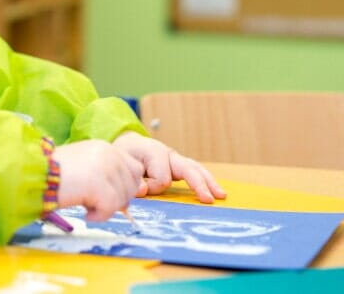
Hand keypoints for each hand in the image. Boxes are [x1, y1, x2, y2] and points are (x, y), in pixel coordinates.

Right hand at [52, 140, 144, 221]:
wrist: (32, 174)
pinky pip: (111, 207)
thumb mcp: (84, 166)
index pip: (134, 169)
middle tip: (95, 203)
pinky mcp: (97, 182)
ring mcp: (103, 166)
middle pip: (132, 184)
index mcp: (104, 147)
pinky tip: (85, 213)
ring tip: (86, 206)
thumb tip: (129, 194)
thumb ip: (106, 173)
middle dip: (117, 200)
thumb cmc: (52, 175)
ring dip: (106, 208)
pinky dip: (100, 216)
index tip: (108, 196)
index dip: (125, 187)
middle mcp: (107, 152)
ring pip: (123, 198)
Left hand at [112, 131, 226, 202]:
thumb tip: (144, 190)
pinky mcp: (180, 164)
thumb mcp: (123, 163)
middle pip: (187, 168)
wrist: (128, 144)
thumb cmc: (125, 155)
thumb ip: (132, 178)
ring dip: (209, 183)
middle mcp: (169, 153)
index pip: (162, 178)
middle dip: (198, 184)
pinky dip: (208, 181)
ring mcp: (177, 159)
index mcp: (153, 151)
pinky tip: (218, 192)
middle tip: (208, 200)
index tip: (142, 189)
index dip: (153, 188)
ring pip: (196, 169)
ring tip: (221, 196)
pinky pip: (197, 171)